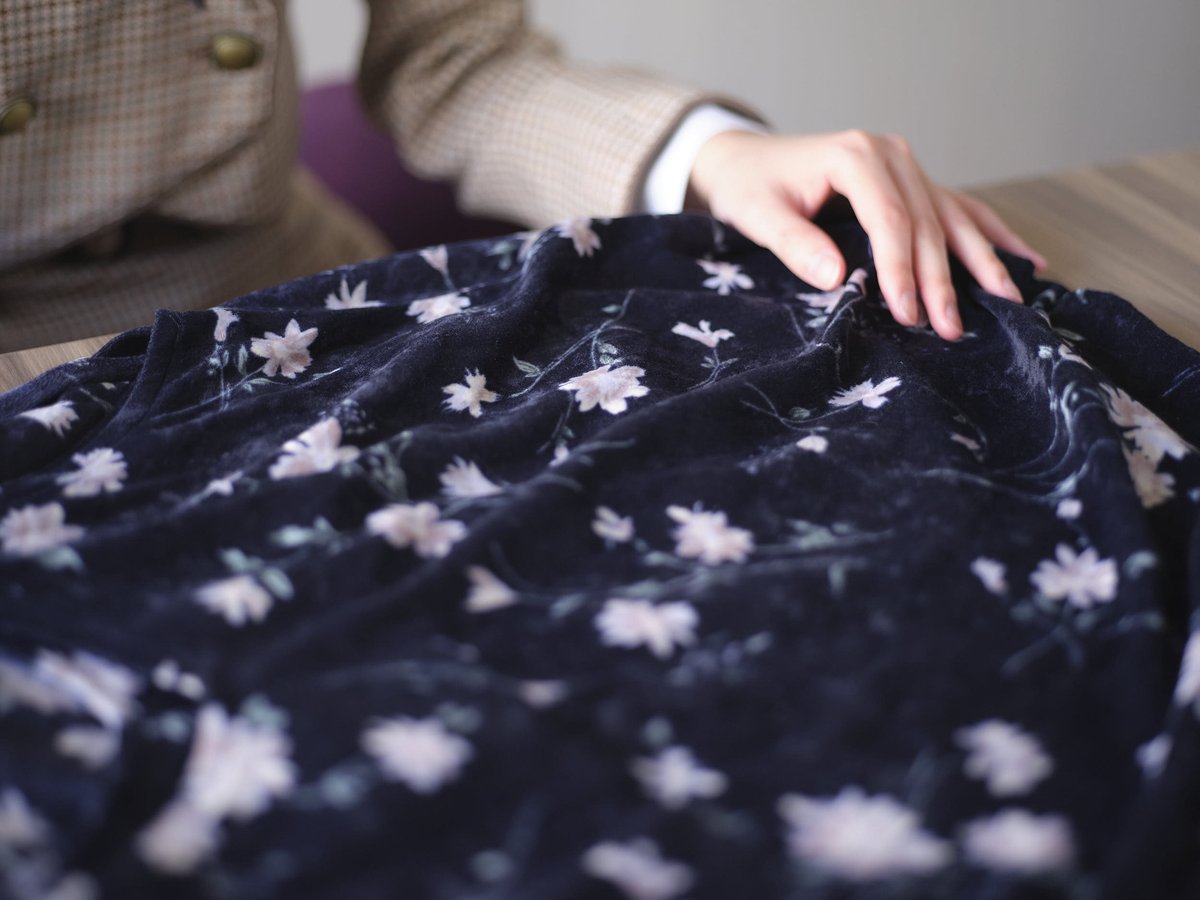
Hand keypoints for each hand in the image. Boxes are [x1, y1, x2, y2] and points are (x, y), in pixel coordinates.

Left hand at [686, 129, 1046, 340]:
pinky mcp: (913, 180)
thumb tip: (836, 277)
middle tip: (951, 329)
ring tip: (1008, 302)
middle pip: (927, 223)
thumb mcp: (758, 215)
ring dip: (980, 262)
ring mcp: (907, 165)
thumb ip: (795, 244)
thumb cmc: (750, 188)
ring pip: (952, 218)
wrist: (747, 159)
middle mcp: (890, 154)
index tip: (909, 314)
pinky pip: (958, 209)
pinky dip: (990, 235)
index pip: (891, 220)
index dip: (903, 270)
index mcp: (855, 156)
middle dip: (941, 280)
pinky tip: (1026, 259)